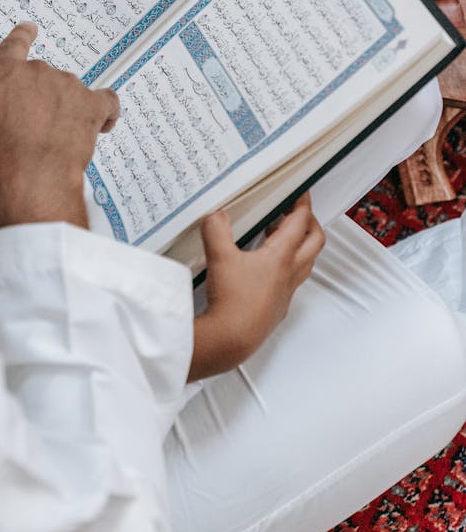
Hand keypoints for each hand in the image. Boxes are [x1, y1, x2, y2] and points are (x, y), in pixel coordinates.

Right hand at [0, 22, 119, 228]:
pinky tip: (103, 125)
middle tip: (34, 126)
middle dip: (40, 98)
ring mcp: (68, 86)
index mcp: (5, 71)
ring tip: (59, 138)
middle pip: (43, 77)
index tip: (30, 29)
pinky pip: (107, 103)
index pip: (15, 44)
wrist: (28, 172)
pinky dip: (106, 113)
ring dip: (67, 108)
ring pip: (71, 92)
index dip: (22, 36)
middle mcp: (39, 71)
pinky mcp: (92, 106)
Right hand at [188, 194, 324, 380]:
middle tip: (295, 212)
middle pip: (315, 241)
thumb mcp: (219, 257)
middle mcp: (290, 273)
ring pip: (306, 261)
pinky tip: (264, 267)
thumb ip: (216, 229)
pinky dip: (286, 266)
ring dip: (299, 244)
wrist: (231, 340)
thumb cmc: (231, 302)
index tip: (301, 191)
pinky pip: (292, 280)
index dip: (302, 203)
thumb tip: (217, 214)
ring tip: (277, 236)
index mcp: (282, 256)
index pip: (301, 221)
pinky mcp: (278, 306)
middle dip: (309, 222)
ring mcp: (286, 291)